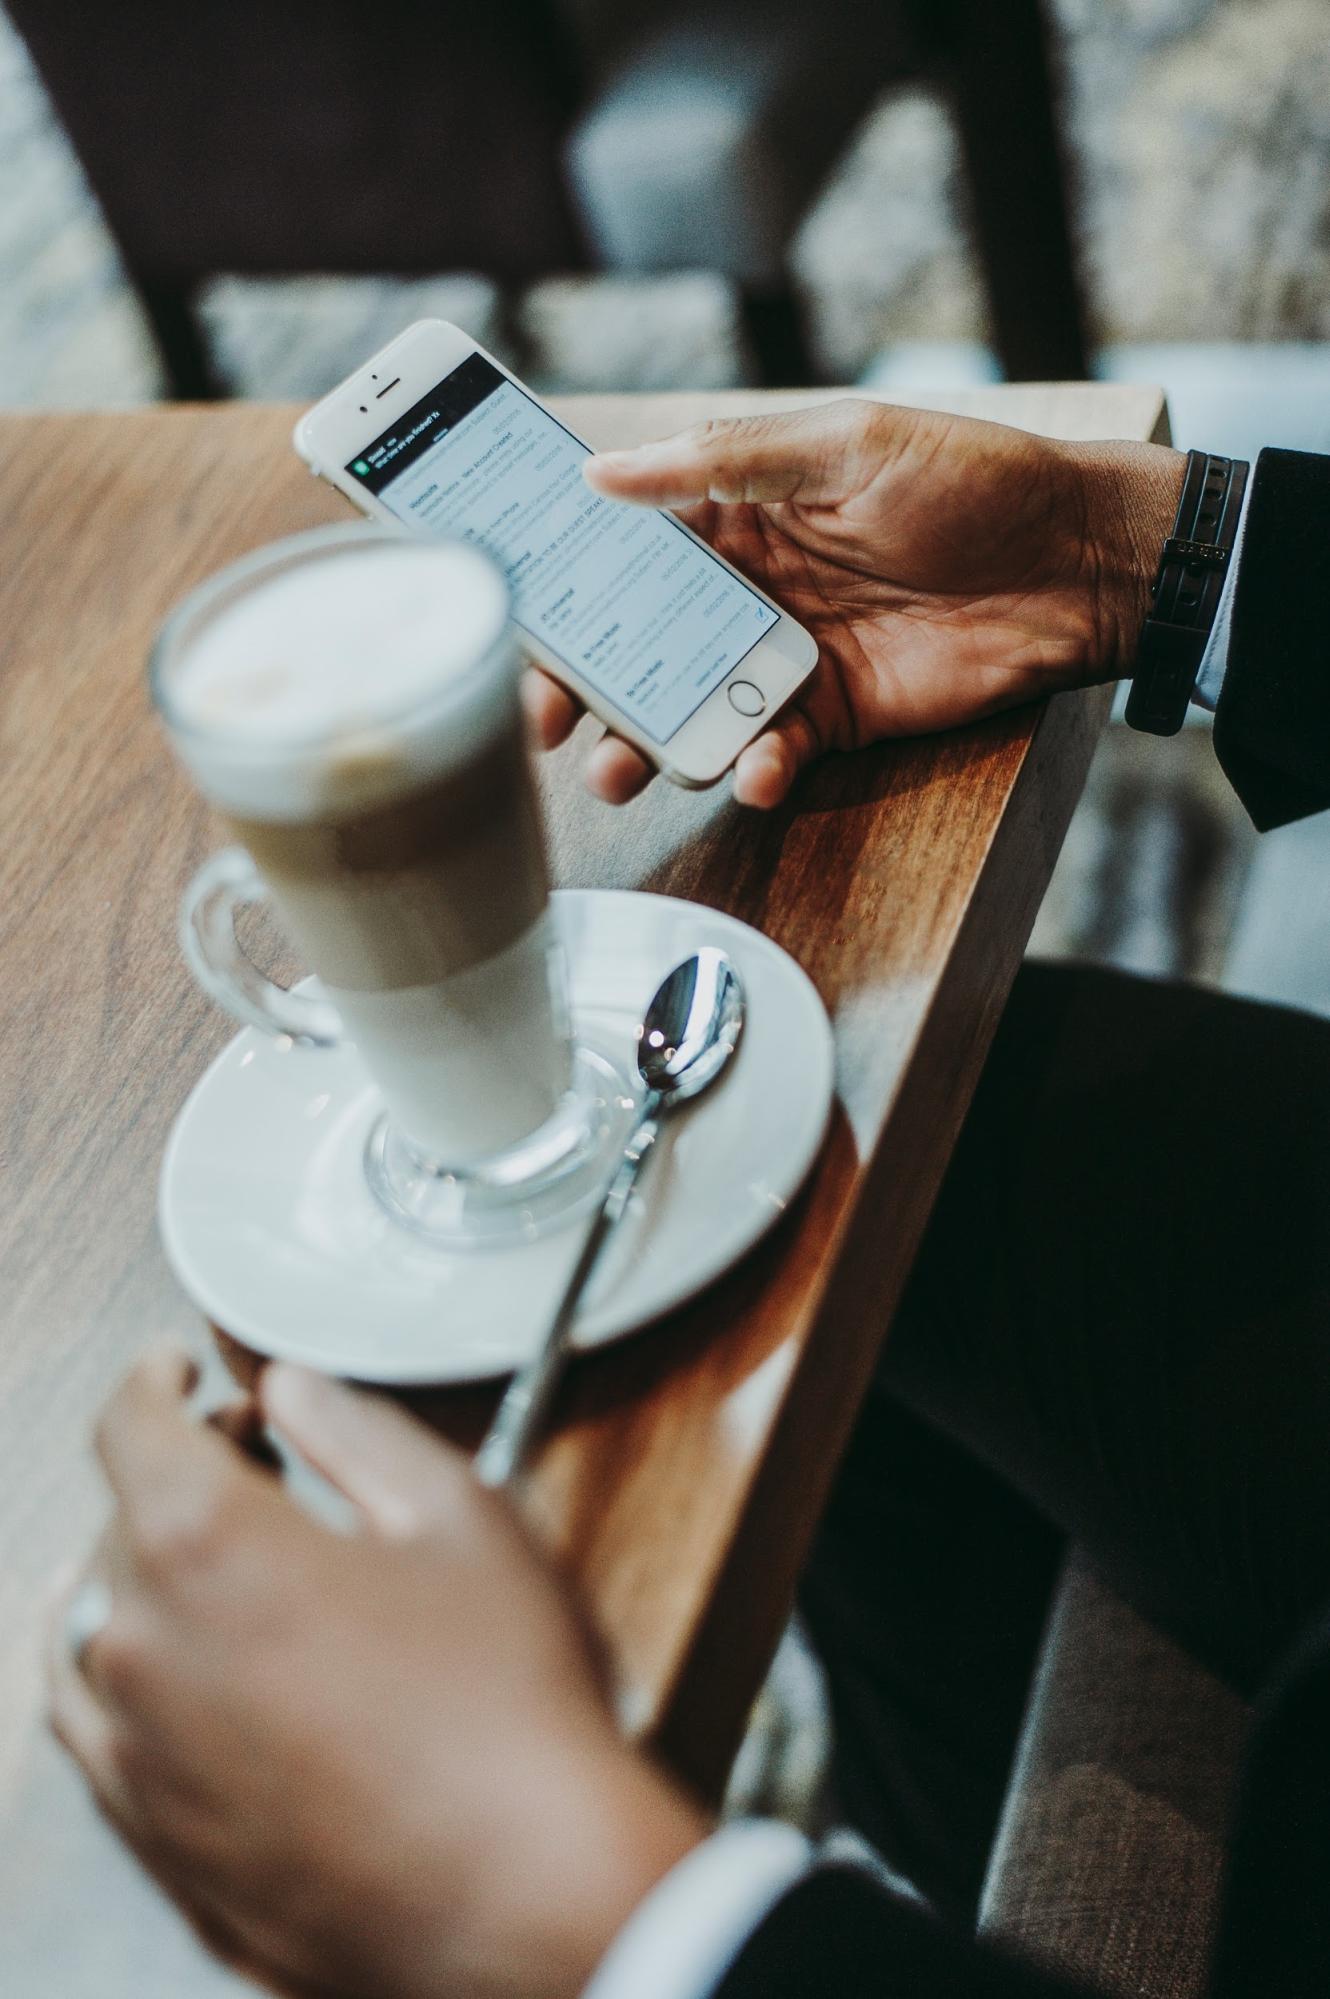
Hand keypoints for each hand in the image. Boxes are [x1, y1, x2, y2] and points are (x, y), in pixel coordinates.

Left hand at [48, 1352, 703, 1998]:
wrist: (521, 1895)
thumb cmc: (503, 1709)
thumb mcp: (458, 1516)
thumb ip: (357, 1430)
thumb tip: (293, 1392)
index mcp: (203, 1547)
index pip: (124, 1428)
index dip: (151, 1380)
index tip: (176, 1372)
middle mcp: (140, 1650)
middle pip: (117, 1527)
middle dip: (180, 1476)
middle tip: (255, 1460)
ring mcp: (137, 1760)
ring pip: (97, 1635)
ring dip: (145, 1579)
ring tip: (218, 1564)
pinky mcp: (158, 1844)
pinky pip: (105, 1736)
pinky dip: (135, 1680)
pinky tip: (201, 1675)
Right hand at [524, 399, 1183, 807]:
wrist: (1075, 564)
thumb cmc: (969, 480)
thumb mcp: (841, 445)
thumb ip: (721, 461)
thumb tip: (601, 471)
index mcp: (735, 516)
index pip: (624, 554)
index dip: (564, 587)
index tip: (510, 618)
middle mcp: (746, 593)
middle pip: (636, 648)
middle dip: (581, 689)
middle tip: (544, 722)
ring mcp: (784, 661)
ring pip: (686, 714)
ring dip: (645, 747)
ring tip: (616, 772)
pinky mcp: (831, 718)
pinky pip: (769, 754)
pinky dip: (754, 770)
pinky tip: (757, 769)